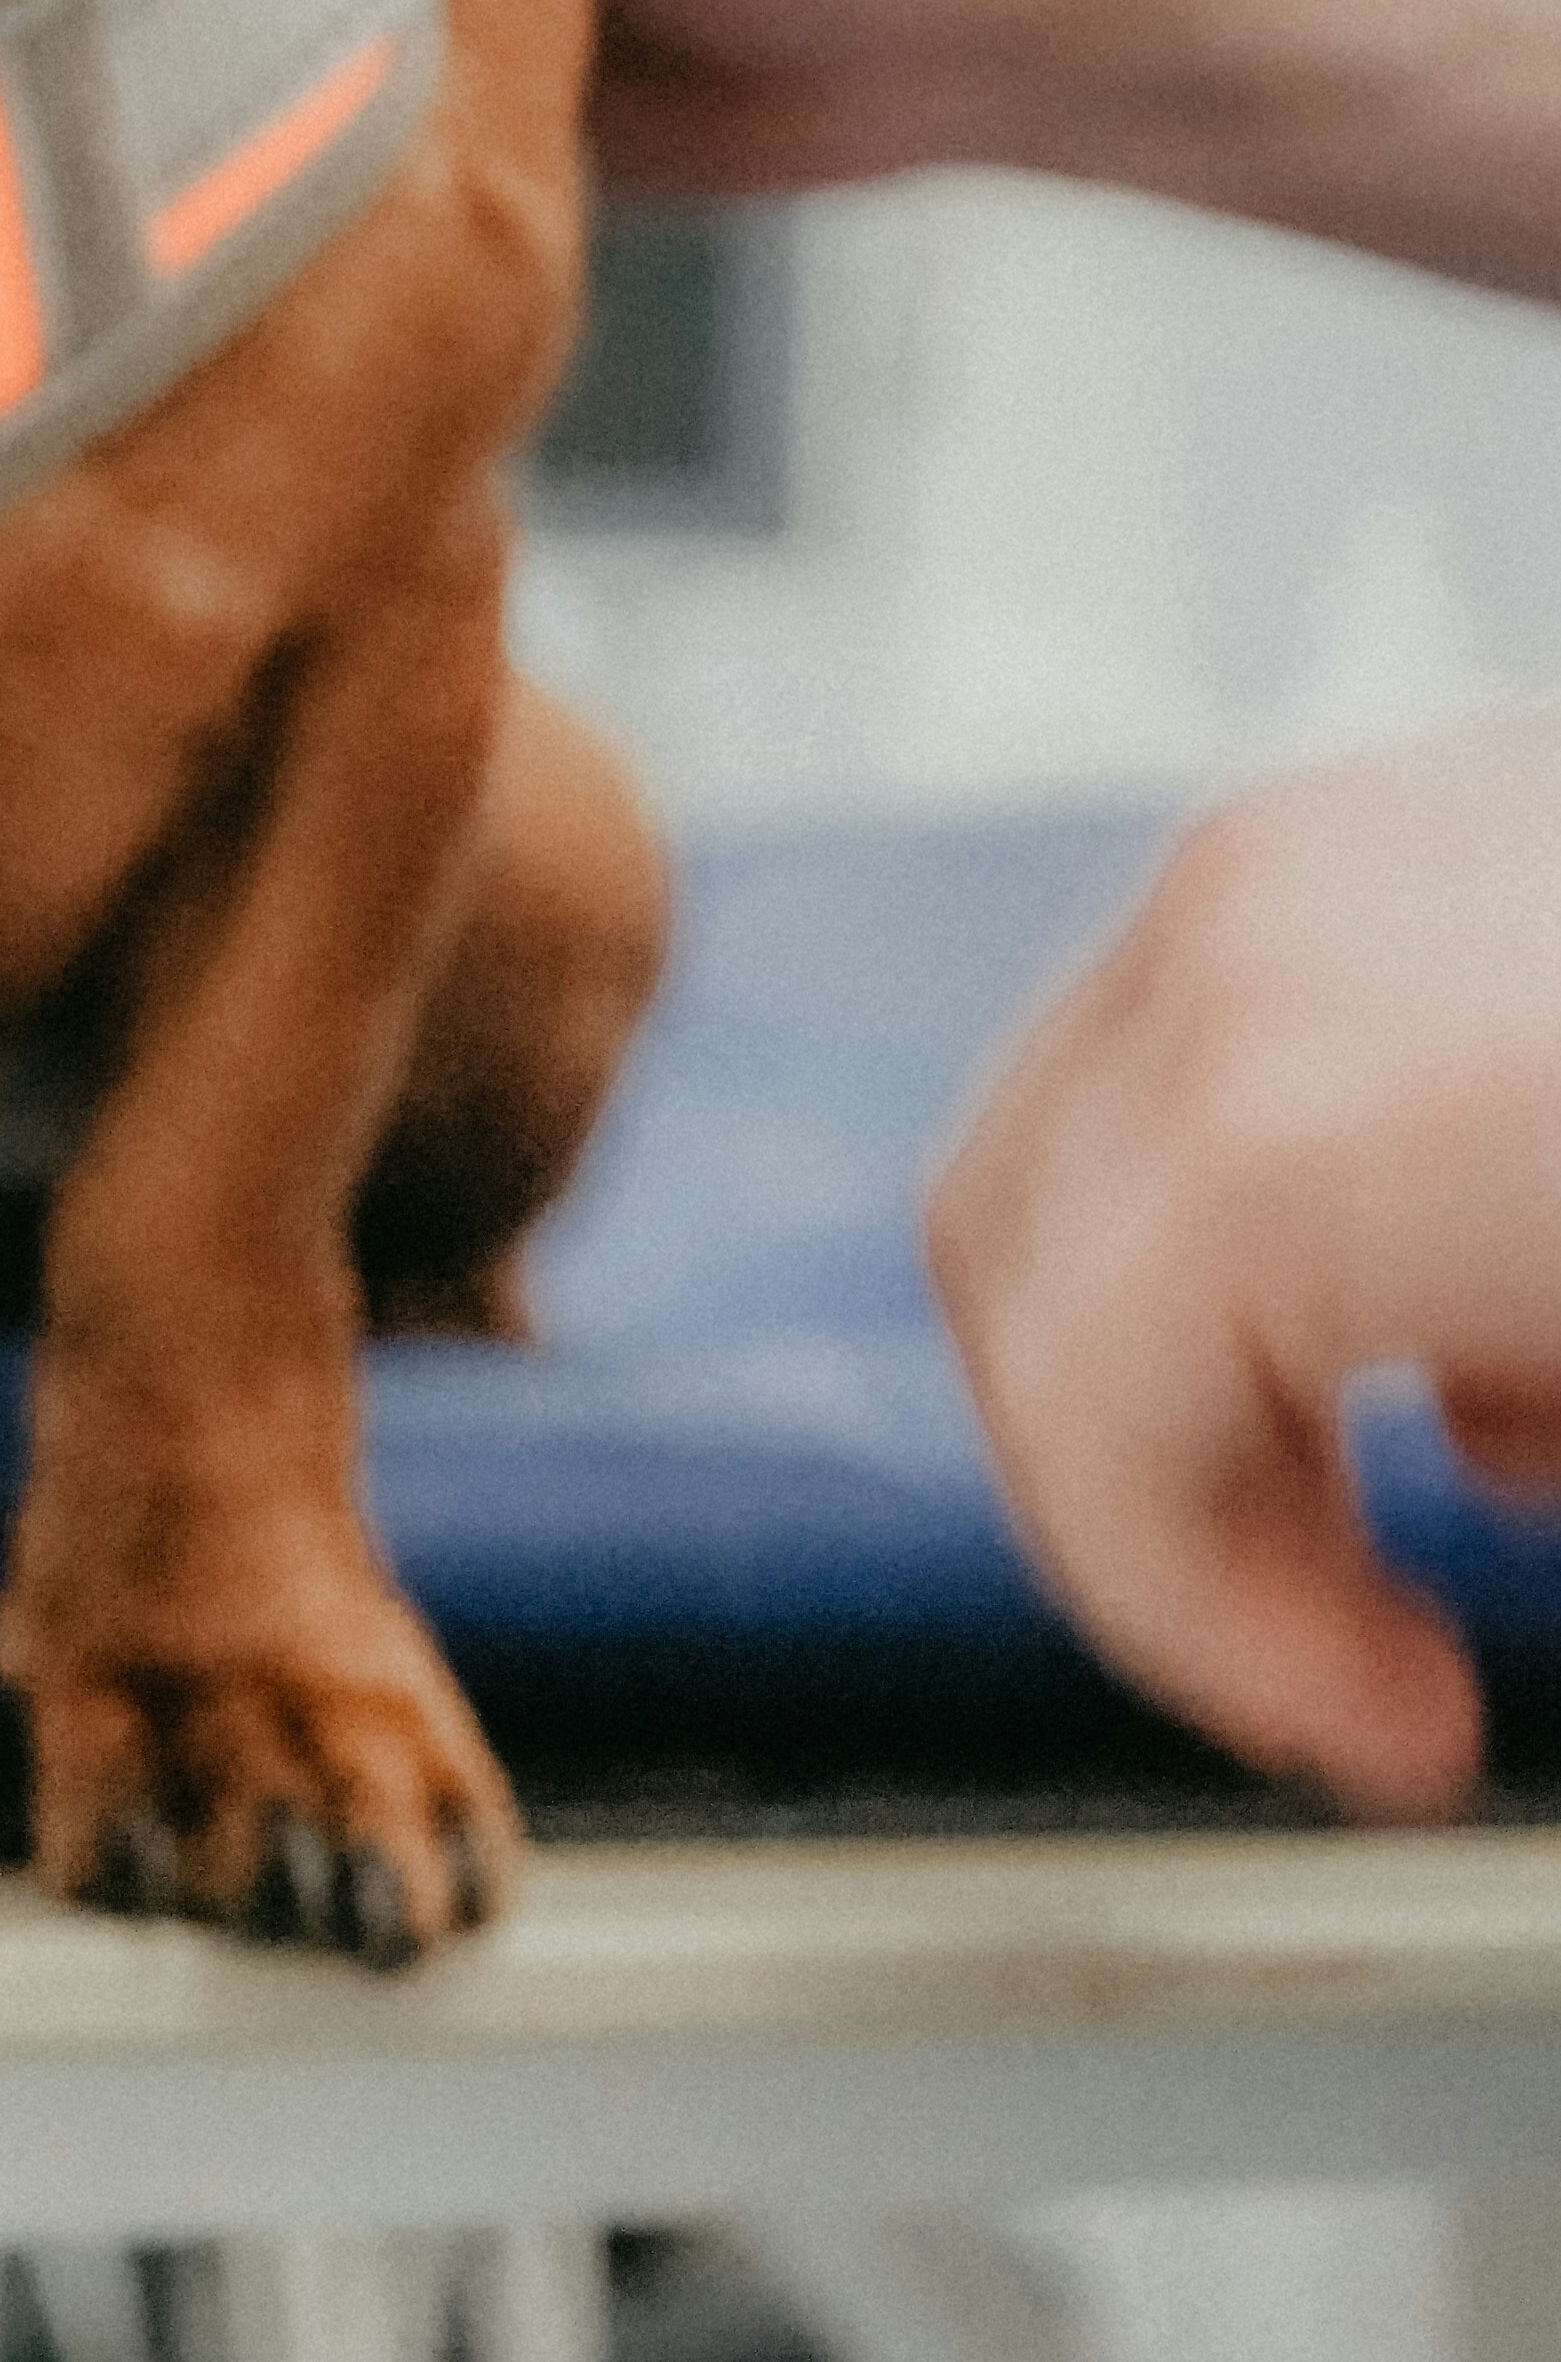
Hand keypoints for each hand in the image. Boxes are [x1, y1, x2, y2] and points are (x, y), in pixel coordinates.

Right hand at [924, 718, 1560, 1809]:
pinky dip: (1299, 1201)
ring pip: (1104, 1128)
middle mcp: (1263, 938)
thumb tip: (1466, 1536)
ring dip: (1220, 1347)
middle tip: (1343, 1650)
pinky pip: (1231, 1021)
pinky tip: (1512, 1299)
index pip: (1077, 1402)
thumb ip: (1528, 1464)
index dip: (1194, 1623)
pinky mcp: (1408, 798)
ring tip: (1459, 1479)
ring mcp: (1324, 833)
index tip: (1383, 1730)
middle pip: (1020, 1248)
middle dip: (1152, 1496)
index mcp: (1308, 1117)